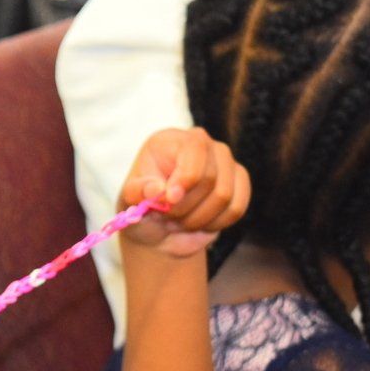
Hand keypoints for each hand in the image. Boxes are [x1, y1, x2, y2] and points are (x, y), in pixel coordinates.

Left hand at [117, 127, 250, 257]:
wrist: (159, 231)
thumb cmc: (143, 210)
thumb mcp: (130, 201)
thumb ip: (139, 192)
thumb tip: (158, 190)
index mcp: (171, 140)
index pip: (194, 149)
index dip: (185, 179)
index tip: (169, 200)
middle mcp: (201, 143)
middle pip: (209, 178)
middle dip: (186, 206)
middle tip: (167, 216)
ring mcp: (224, 160)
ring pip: (224, 195)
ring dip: (198, 218)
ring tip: (180, 220)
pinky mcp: (239, 181)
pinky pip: (236, 207)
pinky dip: (215, 224)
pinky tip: (200, 223)